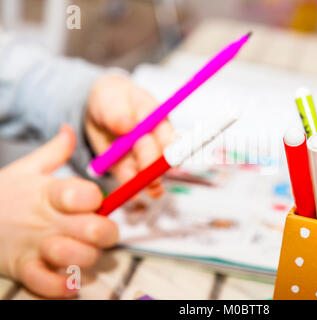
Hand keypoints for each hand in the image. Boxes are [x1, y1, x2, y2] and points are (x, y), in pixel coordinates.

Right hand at [0, 126, 117, 297]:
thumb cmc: (3, 195)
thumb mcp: (26, 169)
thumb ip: (54, 151)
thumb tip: (70, 129)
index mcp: (50, 193)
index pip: (86, 195)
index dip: (96, 200)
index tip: (95, 202)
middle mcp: (47, 220)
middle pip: (93, 229)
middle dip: (105, 233)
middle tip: (100, 232)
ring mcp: (35, 246)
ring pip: (76, 257)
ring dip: (86, 258)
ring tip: (82, 253)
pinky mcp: (23, 269)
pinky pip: (48, 284)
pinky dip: (62, 288)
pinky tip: (69, 282)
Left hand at [85, 74, 174, 197]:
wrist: (99, 110)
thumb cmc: (110, 98)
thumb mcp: (110, 98)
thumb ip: (117, 112)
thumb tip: (127, 125)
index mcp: (157, 119)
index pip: (169, 135)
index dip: (170, 146)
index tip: (166, 154)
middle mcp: (154, 141)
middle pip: (160, 157)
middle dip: (153, 167)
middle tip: (148, 174)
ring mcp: (142, 157)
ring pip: (149, 173)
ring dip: (146, 183)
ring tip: (139, 189)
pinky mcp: (128, 169)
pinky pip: (132, 181)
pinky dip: (131, 189)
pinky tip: (131, 194)